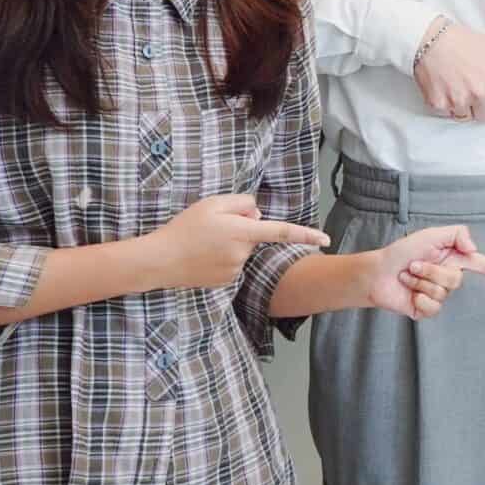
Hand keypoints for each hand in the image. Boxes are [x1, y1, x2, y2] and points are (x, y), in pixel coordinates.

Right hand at [146, 194, 329, 288]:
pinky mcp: (226, 282)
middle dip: (243, 228)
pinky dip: (223, 258)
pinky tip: (204, 257)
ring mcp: (235, 270)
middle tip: (213, 227)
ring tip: (204, 243)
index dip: (306, 234)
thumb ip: (243, 203)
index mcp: (242, 232)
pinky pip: (234, 263)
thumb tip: (259, 215)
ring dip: (232, 244)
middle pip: (255, 235)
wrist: (158, 260)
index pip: (282, 232)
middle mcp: (243, 253)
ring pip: (244, 250)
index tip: (326, 239)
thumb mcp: (213, 204)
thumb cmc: (185, 228)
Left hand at [366, 225, 484, 321]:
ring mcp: (439, 296)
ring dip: (420, 281)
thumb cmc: (403, 252)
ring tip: (408, 276)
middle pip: (456, 279)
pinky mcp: (427, 310)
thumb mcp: (433, 234)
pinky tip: (408, 292)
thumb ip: (459, 234)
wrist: (378, 273)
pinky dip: (417, 296)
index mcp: (456, 260)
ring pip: (442, 292)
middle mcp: (451, 278)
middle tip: (414, 265)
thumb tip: (475, 251)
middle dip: (432, 270)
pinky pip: (432, 306)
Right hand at [416, 21, 484, 120]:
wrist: (430, 39)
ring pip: (468, 117)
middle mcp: (479, 92)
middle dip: (483, 104)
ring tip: (460, 84)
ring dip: (466, 106)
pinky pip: (449, 115)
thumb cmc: (465, 42)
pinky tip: (448, 87)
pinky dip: (448, 105)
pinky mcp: (438, 104)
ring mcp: (458, 100)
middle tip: (474, 84)